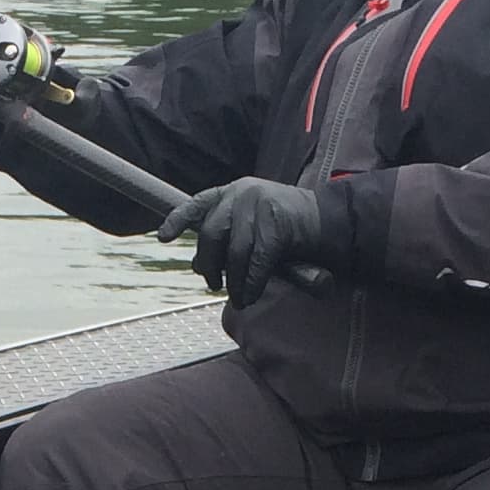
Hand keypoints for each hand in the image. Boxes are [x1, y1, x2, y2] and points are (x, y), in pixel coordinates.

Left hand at [156, 178, 337, 308]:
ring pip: (235, 253)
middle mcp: (242, 193)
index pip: (198, 204)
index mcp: (232, 191)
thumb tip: (197, 266)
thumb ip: (225, 241)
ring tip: (238, 298)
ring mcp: (260, 206)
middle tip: (213, 285)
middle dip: (209, 265)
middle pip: (211, 234)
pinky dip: (251, 284)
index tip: (162, 237)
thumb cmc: (285, 230)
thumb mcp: (251, 228)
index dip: (178, 220)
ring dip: (234, 283)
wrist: (326, 222)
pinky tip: (250, 296)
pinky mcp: (277, 225)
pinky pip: (256, 263)